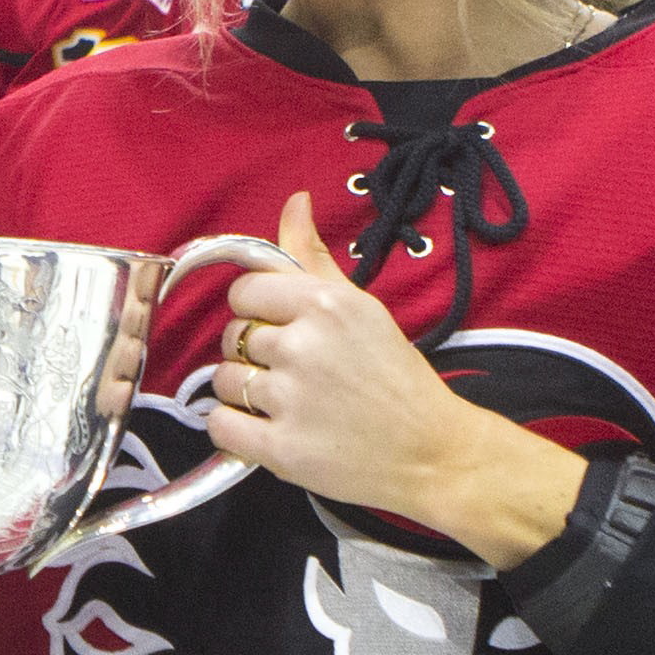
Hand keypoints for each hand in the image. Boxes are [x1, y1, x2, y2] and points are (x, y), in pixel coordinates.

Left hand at [203, 194, 586, 567]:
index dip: (255, 311)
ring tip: (286, 403)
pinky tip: (265, 429)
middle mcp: (305, 346)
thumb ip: (315, 259)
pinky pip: (221, 426)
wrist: (433, 453)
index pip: (244, 290)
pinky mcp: (281, 450)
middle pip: (232, 336)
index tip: (281, 329)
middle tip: (295, 372)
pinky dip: (234, 430)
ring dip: (243, 393)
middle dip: (254, 354)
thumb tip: (295, 202)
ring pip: (222, 380)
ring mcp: (291, 400)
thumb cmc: (396, 379)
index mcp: (326, 305)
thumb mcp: (363, 308)